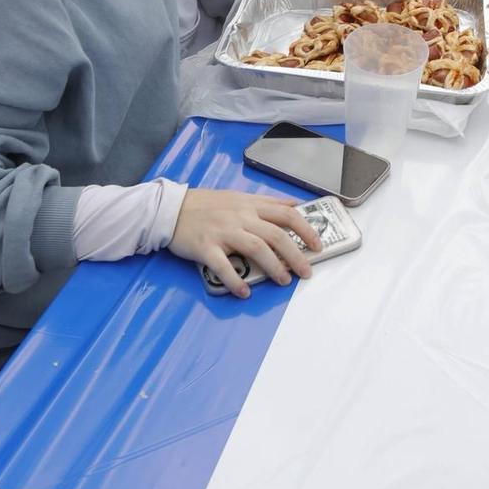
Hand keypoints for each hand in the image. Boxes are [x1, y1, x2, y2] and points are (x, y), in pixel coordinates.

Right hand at [169, 188, 320, 297]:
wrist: (171, 209)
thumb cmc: (206, 205)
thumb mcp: (239, 196)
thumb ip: (266, 202)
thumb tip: (293, 205)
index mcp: (250, 205)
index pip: (286, 214)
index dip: (305, 230)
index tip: (317, 245)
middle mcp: (240, 217)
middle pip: (276, 235)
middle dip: (295, 255)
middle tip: (306, 271)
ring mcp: (223, 232)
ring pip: (256, 248)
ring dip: (273, 267)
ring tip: (284, 281)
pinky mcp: (205, 247)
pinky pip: (223, 266)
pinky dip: (235, 280)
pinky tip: (244, 292)